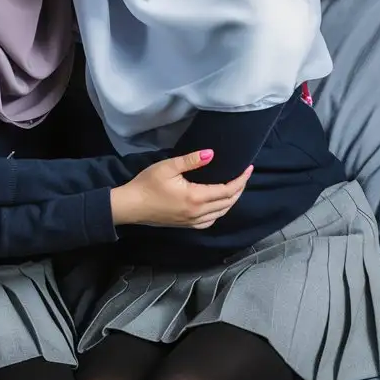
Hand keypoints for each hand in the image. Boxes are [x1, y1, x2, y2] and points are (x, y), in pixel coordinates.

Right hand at [111, 151, 252, 228]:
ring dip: (231, 201)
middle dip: (239, 188)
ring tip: (235, 188)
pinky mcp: (186, 225)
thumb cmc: (147, 184)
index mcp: (196, 197)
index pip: (227, 190)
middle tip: (244, 175)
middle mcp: (198, 212)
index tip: (248, 168)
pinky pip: (210, 221)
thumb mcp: (168, 166)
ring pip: (221, 213)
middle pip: (228, 202)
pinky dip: (219, 212)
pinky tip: (218, 205)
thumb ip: (192, 160)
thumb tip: (212, 154)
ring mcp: (192, 221)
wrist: (131, 206)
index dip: (241, 179)